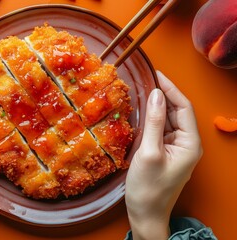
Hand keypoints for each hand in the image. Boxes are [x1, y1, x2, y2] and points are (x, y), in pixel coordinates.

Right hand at [125, 71, 202, 239]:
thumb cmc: (148, 188)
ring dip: (157, 107)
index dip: (171, 89)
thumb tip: (156, 94)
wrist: (145, 214)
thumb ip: (155, 122)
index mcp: (190, 144)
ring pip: (169, 120)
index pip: (184, 108)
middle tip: (145, 80)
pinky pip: (161, 130)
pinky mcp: (165, 152)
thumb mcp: (149, 152)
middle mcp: (187, 144)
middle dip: (163, 96)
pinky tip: (141, 112)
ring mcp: (176, 148)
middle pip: (177, 112)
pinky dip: (152, 119)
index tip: (156, 74)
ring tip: (141, 92)